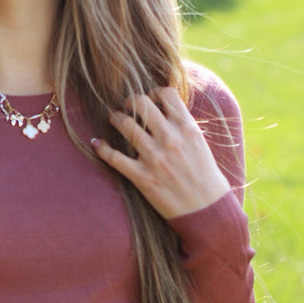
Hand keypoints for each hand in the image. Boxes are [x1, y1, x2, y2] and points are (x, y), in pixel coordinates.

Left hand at [91, 88, 229, 218]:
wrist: (207, 210)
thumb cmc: (205, 177)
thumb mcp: (200, 144)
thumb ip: (183, 127)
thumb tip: (166, 112)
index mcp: (187, 128)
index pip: (166, 94)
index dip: (154, 92)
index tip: (150, 98)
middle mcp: (170, 139)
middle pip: (142, 104)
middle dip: (131, 101)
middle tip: (127, 106)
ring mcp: (154, 157)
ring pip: (126, 125)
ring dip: (116, 118)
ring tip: (113, 119)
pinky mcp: (142, 177)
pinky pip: (114, 157)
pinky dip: (102, 148)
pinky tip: (96, 143)